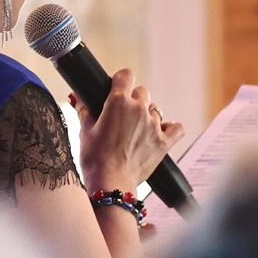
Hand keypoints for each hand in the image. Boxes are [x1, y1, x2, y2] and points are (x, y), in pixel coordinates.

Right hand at [74, 68, 183, 198]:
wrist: (110, 181)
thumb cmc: (94, 157)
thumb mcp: (84, 129)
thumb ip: (84, 109)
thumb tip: (79, 97)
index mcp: (118, 102)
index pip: (126, 75)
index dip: (121, 79)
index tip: (118, 86)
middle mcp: (140, 109)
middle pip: (142, 92)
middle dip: (133, 100)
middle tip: (123, 115)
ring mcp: (154, 125)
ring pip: (156, 110)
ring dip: (148, 116)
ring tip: (136, 130)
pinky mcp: (164, 142)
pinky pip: (177, 128)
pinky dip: (171, 128)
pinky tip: (163, 131)